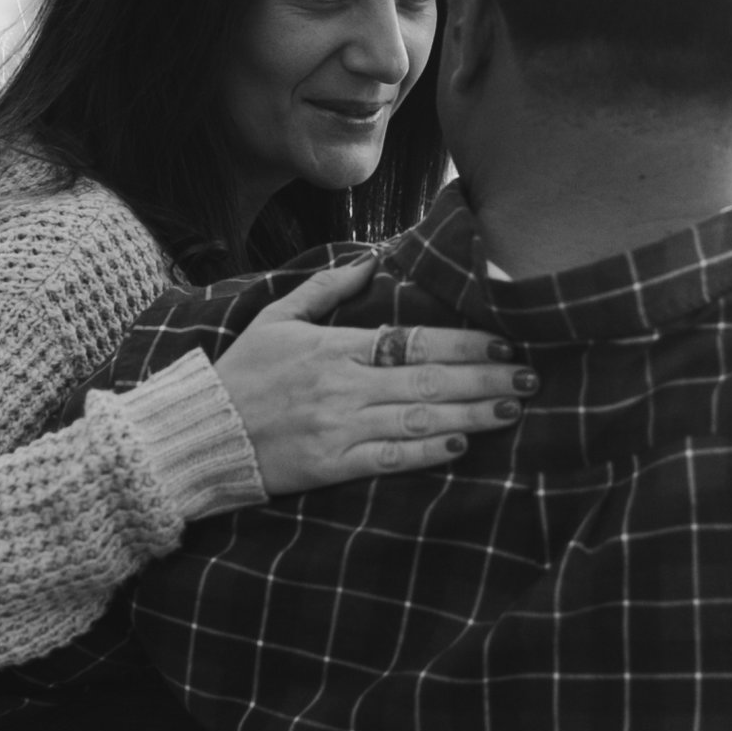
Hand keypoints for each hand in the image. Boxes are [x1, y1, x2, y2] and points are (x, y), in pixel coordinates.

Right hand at [208, 255, 533, 495]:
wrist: (200, 433)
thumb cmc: (241, 374)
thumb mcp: (275, 318)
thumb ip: (324, 290)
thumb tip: (369, 263)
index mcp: (334, 349)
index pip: (412, 341)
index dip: (463, 344)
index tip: (505, 343)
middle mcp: (343, 387)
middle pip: (427, 379)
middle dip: (484, 378)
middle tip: (530, 378)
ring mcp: (339, 428)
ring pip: (418, 418)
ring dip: (470, 414)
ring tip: (512, 409)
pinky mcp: (331, 466)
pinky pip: (388, 459)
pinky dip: (425, 453)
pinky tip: (460, 445)